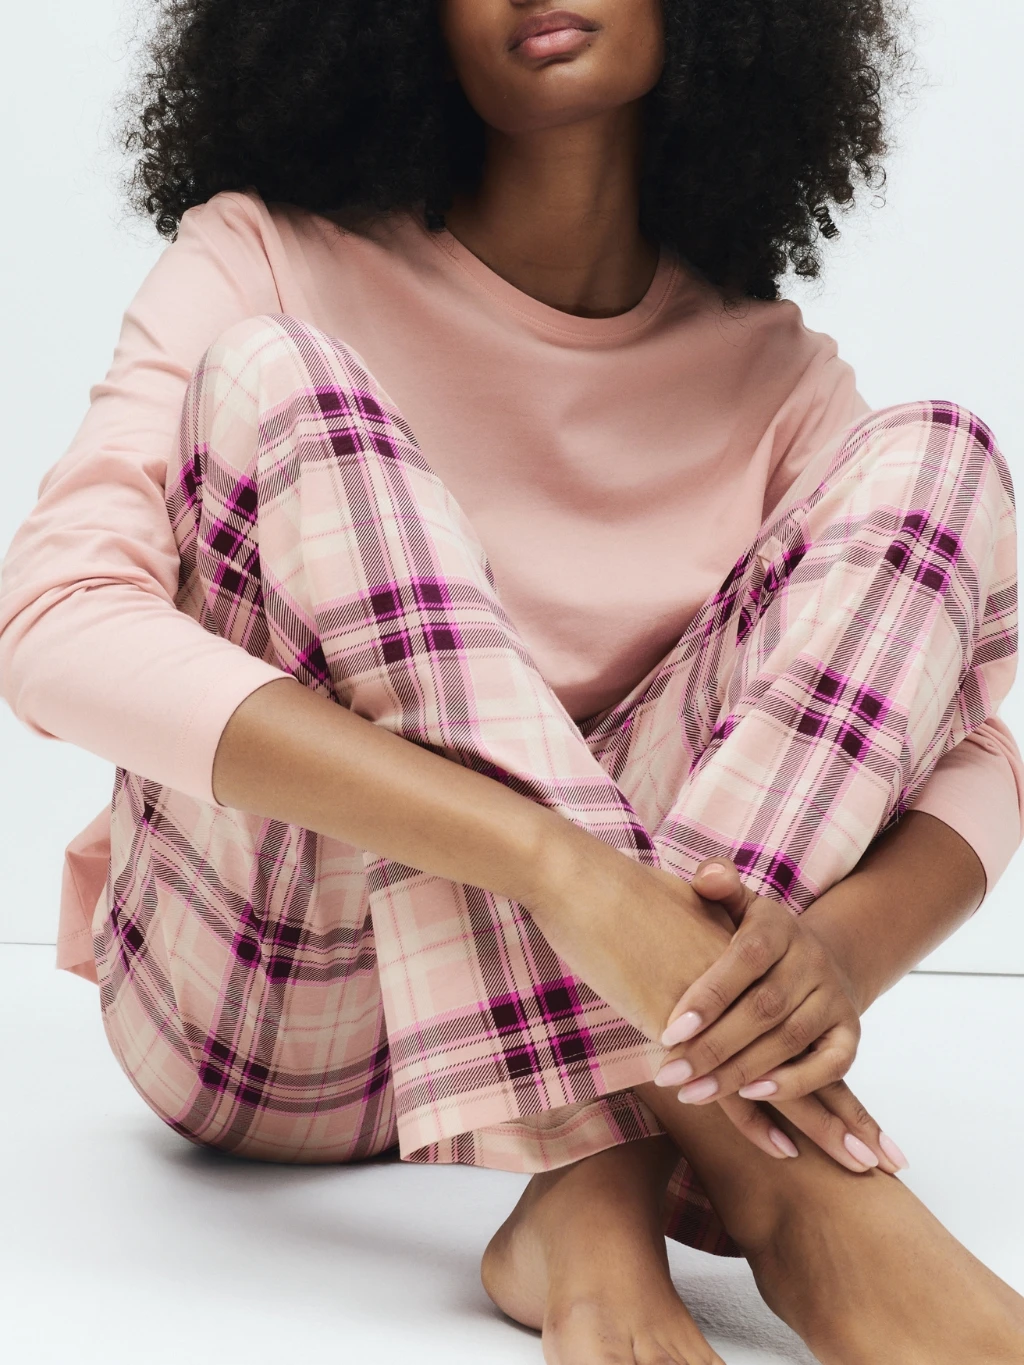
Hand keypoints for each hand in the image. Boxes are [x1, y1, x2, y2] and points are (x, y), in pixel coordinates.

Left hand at [655, 857, 908, 1174]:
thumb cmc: (752, 937)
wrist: (817, 957)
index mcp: (778, 926)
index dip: (709, 997)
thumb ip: (719, 884)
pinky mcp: (849, 1034)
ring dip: (739, 1073)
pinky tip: (749, 1095)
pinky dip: (793, 1083)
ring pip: (788, 1042)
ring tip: (694, 1093)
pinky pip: (830, 1065)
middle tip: (670, 1074)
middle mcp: (812, 961)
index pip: (746, 960)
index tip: (669, 1032)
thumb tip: (706, 877)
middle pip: (764, 1009)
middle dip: (714, 1047)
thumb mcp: (738, 904)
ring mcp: (834, 999)